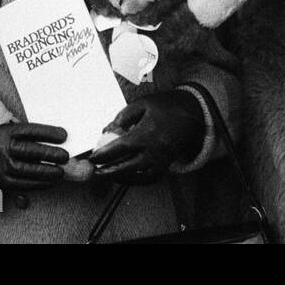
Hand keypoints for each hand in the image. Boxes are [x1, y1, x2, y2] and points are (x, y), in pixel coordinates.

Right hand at [0, 123, 68, 199]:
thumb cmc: (5, 142)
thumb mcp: (13, 132)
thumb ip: (32, 136)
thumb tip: (60, 140)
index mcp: (7, 132)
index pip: (30, 131)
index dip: (48, 133)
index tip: (64, 135)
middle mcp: (4, 149)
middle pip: (29, 151)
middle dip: (49, 154)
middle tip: (65, 156)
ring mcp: (3, 167)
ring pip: (27, 171)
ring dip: (47, 172)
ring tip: (60, 171)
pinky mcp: (5, 182)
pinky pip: (25, 185)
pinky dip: (40, 184)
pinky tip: (50, 181)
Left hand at [89, 89, 204, 184]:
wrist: (192, 113)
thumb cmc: (165, 106)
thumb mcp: (143, 103)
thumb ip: (123, 116)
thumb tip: (107, 130)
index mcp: (148, 133)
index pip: (121, 147)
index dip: (105, 154)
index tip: (92, 156)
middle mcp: (155, 150)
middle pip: (128, 167)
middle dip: (109, 172)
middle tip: (95, 172)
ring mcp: (162, 160)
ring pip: (139, 176)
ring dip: (121, 178)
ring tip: (107, 175)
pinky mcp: (166, 165)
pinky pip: (150, 178)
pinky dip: (136, 181)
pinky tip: (125, 177)